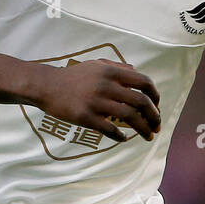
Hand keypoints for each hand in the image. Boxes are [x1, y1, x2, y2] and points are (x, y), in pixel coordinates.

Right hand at [28, 59, 160, 142]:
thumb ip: (117, 67)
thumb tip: (137, 72)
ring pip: (129, 117)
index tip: (157, 107)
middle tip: (157, 126)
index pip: (144, 82)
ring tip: (148, 136)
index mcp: (111, 72)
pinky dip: (120, 136)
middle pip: (141, 102)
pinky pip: (109, 129)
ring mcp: (96, 102)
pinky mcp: (85, 117)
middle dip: (154, 116)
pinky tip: (123, 138)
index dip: (155, 96)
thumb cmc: (73, 76)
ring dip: (143, 129)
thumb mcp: (96, 65)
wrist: (47, 86)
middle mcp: (106, 85)